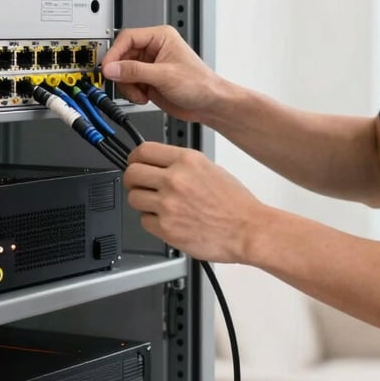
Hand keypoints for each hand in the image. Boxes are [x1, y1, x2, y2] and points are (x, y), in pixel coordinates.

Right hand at [101, 25, 222, 121]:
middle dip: (122, 73)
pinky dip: (132, 93)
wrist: (209, 105)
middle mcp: (153, 49)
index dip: (115, 52)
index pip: (127, 38)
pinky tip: (144, 97)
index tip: (107, 67)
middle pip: (122, 56)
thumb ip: (135, 71)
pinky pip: (128, 84)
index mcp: (160, 37)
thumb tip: (111, 68)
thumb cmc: (200, 84)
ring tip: (141, 93)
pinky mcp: (148, 80)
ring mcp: (149, 66)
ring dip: (127, 85)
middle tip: (124, 84)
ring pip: (122, 72)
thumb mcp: (164, 76)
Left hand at [124, 142, 262, 262]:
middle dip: (133, 180)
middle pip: (131, 173)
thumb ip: (182, 165)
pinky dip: (153, 222)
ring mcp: (168, 204)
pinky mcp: (166, 228)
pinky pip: (144, 221)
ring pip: (133, 198)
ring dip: (142, 202)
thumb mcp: (210, 168)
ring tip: (160, 205)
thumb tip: (159, 165)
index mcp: (187, 160)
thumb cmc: (235, 203)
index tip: (134, 163)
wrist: (248, 230)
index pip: (143, 150)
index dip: (134, 158)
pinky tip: (170, 220)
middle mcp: (175, 179)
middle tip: (139, 185)